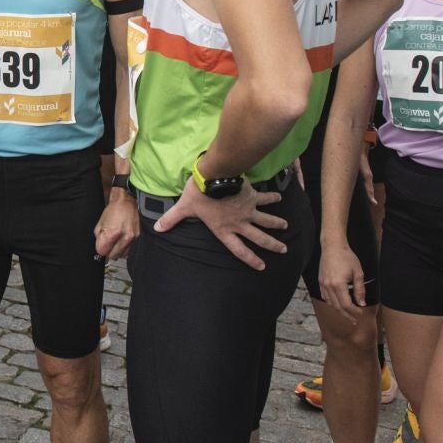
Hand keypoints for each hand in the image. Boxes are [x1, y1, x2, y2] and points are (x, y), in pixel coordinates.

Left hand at [94, 189, 138, 259]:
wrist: (127, 202)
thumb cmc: (114, 210)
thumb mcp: (100, 223)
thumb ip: (99, 238)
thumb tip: (100, 248)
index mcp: (113, 233)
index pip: (103, 252)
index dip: (100, 249)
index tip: (101, 245)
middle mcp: (124, 237)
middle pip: (113, 256)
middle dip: (108, 251)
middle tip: (107, 244)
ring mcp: (133, 238)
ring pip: (122, 255)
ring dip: (117, 251)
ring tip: (115, 242)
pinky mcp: (138, 238)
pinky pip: (129, 250)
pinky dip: (124, 248)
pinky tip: (121, 241)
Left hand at [154, 179, 288, 270]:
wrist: (215, 177)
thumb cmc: (199, 194)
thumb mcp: (184, 207)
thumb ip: (172, 218)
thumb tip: (157, 228)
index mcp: (224, 229)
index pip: (239, 249)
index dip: (251, 259)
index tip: (261, 266)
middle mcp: (239, 223)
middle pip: (259, 238)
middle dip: (271, 244)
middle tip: (283, 250)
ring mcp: (248, 210)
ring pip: (266, 220)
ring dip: (276, 223)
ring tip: (285, 226)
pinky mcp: (252, 196)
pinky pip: (265, 198)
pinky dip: (273, 197)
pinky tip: (280, 197)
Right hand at [319, 240, 368, 321]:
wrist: (332, 246)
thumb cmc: (347, 257)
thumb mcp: (358, 273)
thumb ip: (360, 290)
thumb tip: (362, 303)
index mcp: (338, 285)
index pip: (346, 304)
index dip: (354, 312)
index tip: (361, 314)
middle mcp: (328, 286)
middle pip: (337, 306)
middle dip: (347, 315)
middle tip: (354, 321)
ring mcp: (323, 284)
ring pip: (330, 302)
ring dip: (339, 310)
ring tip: (347, 313)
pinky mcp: (321, 281)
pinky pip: (325, 296)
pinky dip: (332, 302)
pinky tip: (337, 303)